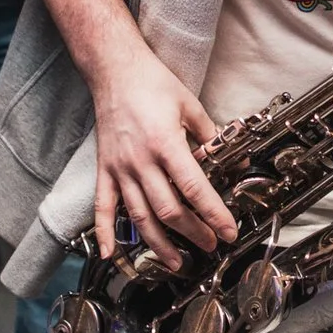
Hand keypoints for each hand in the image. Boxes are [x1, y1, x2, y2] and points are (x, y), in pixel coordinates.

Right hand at [89, 49, 236, 268]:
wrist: (114, 70)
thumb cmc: (152, 83)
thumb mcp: (190, 105)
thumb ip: (210, 136)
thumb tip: (230, 158)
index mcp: (166, 144)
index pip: (194, 189)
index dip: (213, 214)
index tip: (228, 231)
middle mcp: (141, 161)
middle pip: (168, 210)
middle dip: (193, 233)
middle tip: (210, 245)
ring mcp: (119, 168)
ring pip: (139, 216)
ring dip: (159, 244)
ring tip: (176, 262)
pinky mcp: (104, 170)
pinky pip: (102, 207)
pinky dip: (105, 233)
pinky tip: (111, 255)